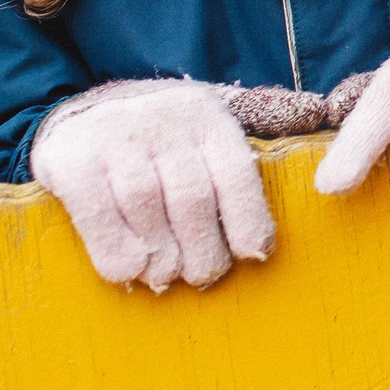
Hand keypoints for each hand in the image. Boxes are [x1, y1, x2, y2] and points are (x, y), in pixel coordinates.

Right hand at [29, 79, 275, 291]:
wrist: (82, 111)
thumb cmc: (163, 137)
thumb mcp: (211, 125)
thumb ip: (258, 129)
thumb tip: (319, 114)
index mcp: (209, 117)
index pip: (236, 173)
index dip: (248, 220)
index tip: (253, 255)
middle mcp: (165, 121)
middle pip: (192, 197)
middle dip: (203, 250)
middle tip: (202, 276)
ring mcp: (115, 137)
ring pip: (146, 206)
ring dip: (161, 256)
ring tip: (167, 278)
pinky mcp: (70, 158)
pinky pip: (96, 212)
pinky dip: (114, 249)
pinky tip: (128, 271)